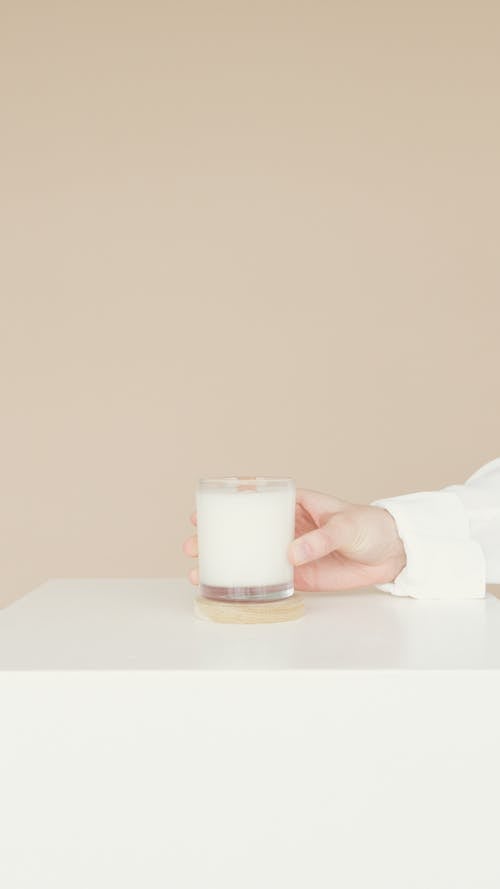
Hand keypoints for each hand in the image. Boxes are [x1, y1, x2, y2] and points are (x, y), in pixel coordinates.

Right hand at [182, 489, 406, 591]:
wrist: (393, 553)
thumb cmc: (370, 526)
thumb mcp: (345, 524)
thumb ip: (320, 538)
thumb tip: (292, 553)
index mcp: (295, 504)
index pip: (256, 498)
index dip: (228, 502)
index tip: (204, 508)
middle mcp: (288, 527)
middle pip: (245, 529)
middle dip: (216, 536)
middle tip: (193, 543)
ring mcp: (291, 552)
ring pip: (251, 555)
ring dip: (226, 561)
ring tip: (199, 569)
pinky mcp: (300, 575)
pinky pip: (270, 579)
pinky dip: (249, 583)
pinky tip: (228, 588)